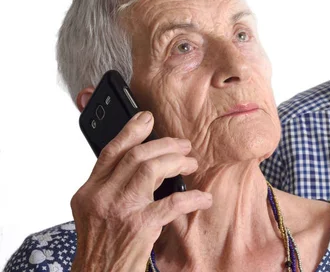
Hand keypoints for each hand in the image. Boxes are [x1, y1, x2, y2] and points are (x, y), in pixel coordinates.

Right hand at [70, 111, 211, 271]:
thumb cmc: (101, 247)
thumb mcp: (96, 212)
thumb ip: (114, 186)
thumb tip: (146, 163)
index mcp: (89, 191)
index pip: (111, 152)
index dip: (131, 131)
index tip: (147, 118)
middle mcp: (101, 197)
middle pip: (135, 156)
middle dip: (164, 145)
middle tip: (183, 146)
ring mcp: (120, 210)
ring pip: (150, 169)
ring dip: (175, 162)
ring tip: (190, 164)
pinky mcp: (139, 226)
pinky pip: (172, 203)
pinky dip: (192, 198)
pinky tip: (203, 198)